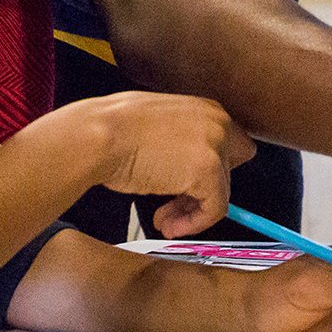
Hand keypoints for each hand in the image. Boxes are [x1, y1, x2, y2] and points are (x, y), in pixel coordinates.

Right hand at [55, 90, 255, 236]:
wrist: (100, 135)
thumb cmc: (115, 129)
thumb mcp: (159, 124)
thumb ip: (182, 140)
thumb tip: (185, 170)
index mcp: (208, 108)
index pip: (231, 147)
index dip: (210, 173)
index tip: (187, 190)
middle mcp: (219, 122)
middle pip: (229, 171)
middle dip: (200, 192)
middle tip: (171, 207)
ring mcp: (217, 146)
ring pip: (221, 192)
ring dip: (191, 212)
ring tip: (164, 221)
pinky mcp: (209, 171)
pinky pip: (214, 209)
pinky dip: (193, 223)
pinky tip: (168, 224)